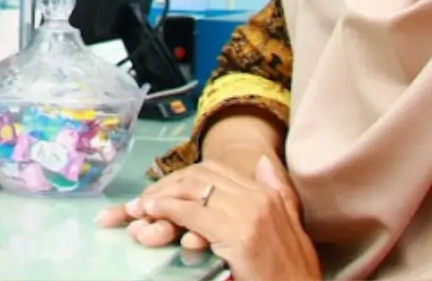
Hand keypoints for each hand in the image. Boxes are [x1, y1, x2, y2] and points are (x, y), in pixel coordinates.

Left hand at [98, 113, 284, 251]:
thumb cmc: (291, 270)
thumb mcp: (289, 227)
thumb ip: (276, 193)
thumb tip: (261, 162)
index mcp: (268, 193)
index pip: (215, 170)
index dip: (182, 177)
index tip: (161, 190)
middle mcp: (258, 196)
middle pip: (200, 175)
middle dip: (167, 185)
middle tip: (143, 200)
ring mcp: (250, 213)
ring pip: (194, 189)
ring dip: (161, 196)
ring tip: (140, 207)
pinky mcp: (239, 233)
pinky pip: (193, 213)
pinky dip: (168, 210)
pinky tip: (153, 213)